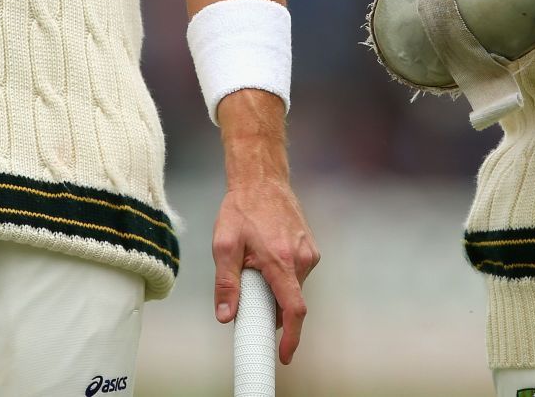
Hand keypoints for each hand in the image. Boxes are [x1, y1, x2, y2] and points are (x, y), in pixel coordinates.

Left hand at [212, 169, 318, 364]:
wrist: (262, 179)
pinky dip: (281, 276)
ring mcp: (309, 252)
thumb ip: (226, 283)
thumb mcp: (224, 246)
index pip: (293, 309)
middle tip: (248, 295)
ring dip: (274, 288)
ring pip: (292, 287)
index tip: (284, 355)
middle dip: (270, 307)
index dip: (291, 337)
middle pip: (289, 301)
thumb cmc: (242, 208)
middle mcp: (302, 259)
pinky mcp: (310, 248)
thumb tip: (227, 316)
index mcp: (282, 261)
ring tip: (253, 264)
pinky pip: (296, 273)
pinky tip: (264, 255)